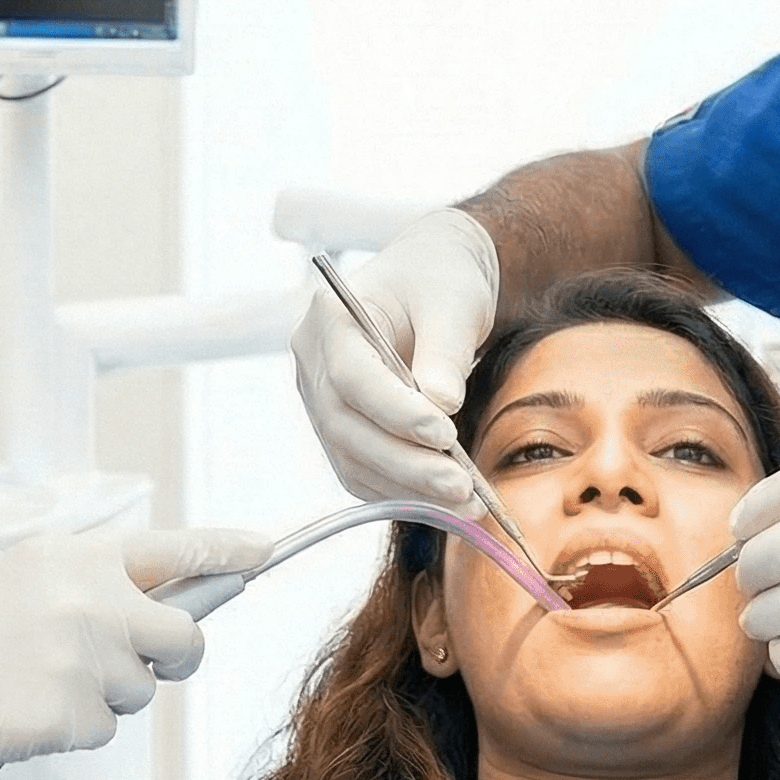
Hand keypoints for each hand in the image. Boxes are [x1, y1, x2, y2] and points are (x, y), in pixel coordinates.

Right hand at [0, 525, 269, 779]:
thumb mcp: (19, 575)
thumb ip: (91, 580)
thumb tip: (160, 599)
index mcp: (76, 556)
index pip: (172, 547)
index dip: (226, 550)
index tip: (264, 551)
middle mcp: (90, 599)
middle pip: (182, 634)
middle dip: (170, 653)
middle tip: (130, 660)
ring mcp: (83, 658)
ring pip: (138, 690)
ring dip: (100, 694)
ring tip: (31, 680)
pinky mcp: (69, 714)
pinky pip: (101, 730)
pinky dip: (68, 730)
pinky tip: (20, 710)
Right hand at [291, 208, 500, 505]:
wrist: (430, 277)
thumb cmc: (440, 278)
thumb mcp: (454, 301)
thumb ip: (445, 352)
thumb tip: (443, 407)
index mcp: (330, 317)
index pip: (351, 377)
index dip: (395, 413)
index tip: (446, 435)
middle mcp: (313, 361)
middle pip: (346, 427)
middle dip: (405, 464)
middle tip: (461, 486)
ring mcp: (320, 398)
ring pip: (352, 458)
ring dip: (408, 487)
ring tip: (466, 502)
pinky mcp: (340, 427)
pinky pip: (362, 470)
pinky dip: (402, 490)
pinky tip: (446, 501)